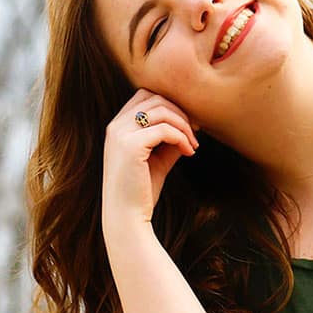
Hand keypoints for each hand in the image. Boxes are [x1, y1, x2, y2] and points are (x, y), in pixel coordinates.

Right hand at [102, 89, 198, 236]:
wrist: (127, 217)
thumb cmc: (142, 190)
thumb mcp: (159, 158)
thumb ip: (171, 139)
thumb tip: (191, 124)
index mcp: (118, 126)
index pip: (146, 96)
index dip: (171, 106)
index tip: (189, 125)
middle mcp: (115, 125)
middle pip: (155, 98)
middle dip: (180, 112)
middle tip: (196, 133)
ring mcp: (120, 134)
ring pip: (162, 110)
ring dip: (184, 125)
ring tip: (193, 145)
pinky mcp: (130, 146)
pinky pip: (165, 129)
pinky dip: (182, 138)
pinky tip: (189, 152)